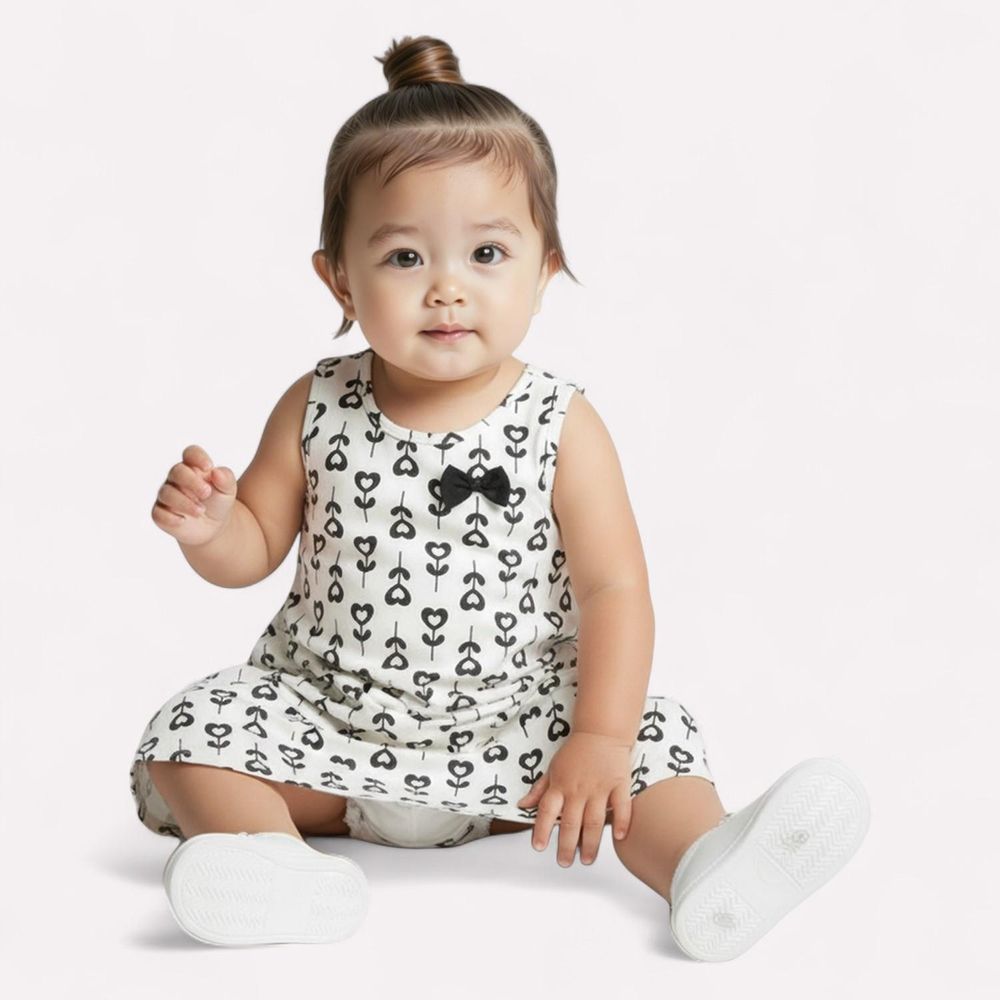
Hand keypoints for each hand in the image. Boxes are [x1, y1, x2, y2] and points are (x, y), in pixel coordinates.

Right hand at [151, 444, 237, 546]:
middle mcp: (177, 478)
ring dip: (184, 502)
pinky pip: (158, 513)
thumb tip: (216, 472)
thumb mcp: (228, 490)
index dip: (198, 457)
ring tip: (201, 511)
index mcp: (194, 467)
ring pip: (166, 493)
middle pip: (177, 471)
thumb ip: (226, 479)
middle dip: (191, 481)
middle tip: (206, 493)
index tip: (209, 467)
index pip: (191, 453)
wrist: (214, 526)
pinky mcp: (161, 513)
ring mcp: (167, 495)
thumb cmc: (218, 501)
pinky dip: (170, 517)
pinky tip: (182, 520)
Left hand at [517, 730, 633, 866]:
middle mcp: (578, 789)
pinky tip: (619, 838)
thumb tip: (522, 805)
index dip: (541, 830)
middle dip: (566, 846)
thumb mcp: (552, 768)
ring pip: (594, 821)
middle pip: (570, 823)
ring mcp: (599, 788)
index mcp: (560, 785)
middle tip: (564, 862)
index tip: (538, 847)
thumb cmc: (576, 751)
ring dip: (590, 843)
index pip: (546, 811)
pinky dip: (621, 822)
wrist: (601, 731)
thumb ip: (539, 790)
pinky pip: (621, 806)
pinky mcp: (619, 784)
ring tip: (587, 859)